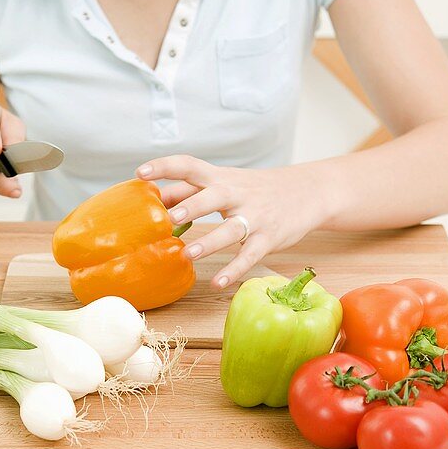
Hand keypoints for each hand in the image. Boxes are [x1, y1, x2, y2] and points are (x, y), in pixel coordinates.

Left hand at [137, 155, 323, 288]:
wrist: (307, 191)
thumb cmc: (254, 188)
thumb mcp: (224, 182)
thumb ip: (190, 189)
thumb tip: (153, 198)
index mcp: (220, 177)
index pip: (189, 165)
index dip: (164, 166)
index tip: (141, 173)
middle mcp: (237, 193)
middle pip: (212, 195)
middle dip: (191, 206)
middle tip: (170, 219)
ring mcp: (255, 216)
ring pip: (231, 228)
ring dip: (210, 241)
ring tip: (189, 254)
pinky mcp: (269, 238)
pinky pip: (250, 255)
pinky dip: (235, 269)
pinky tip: (218, 283)